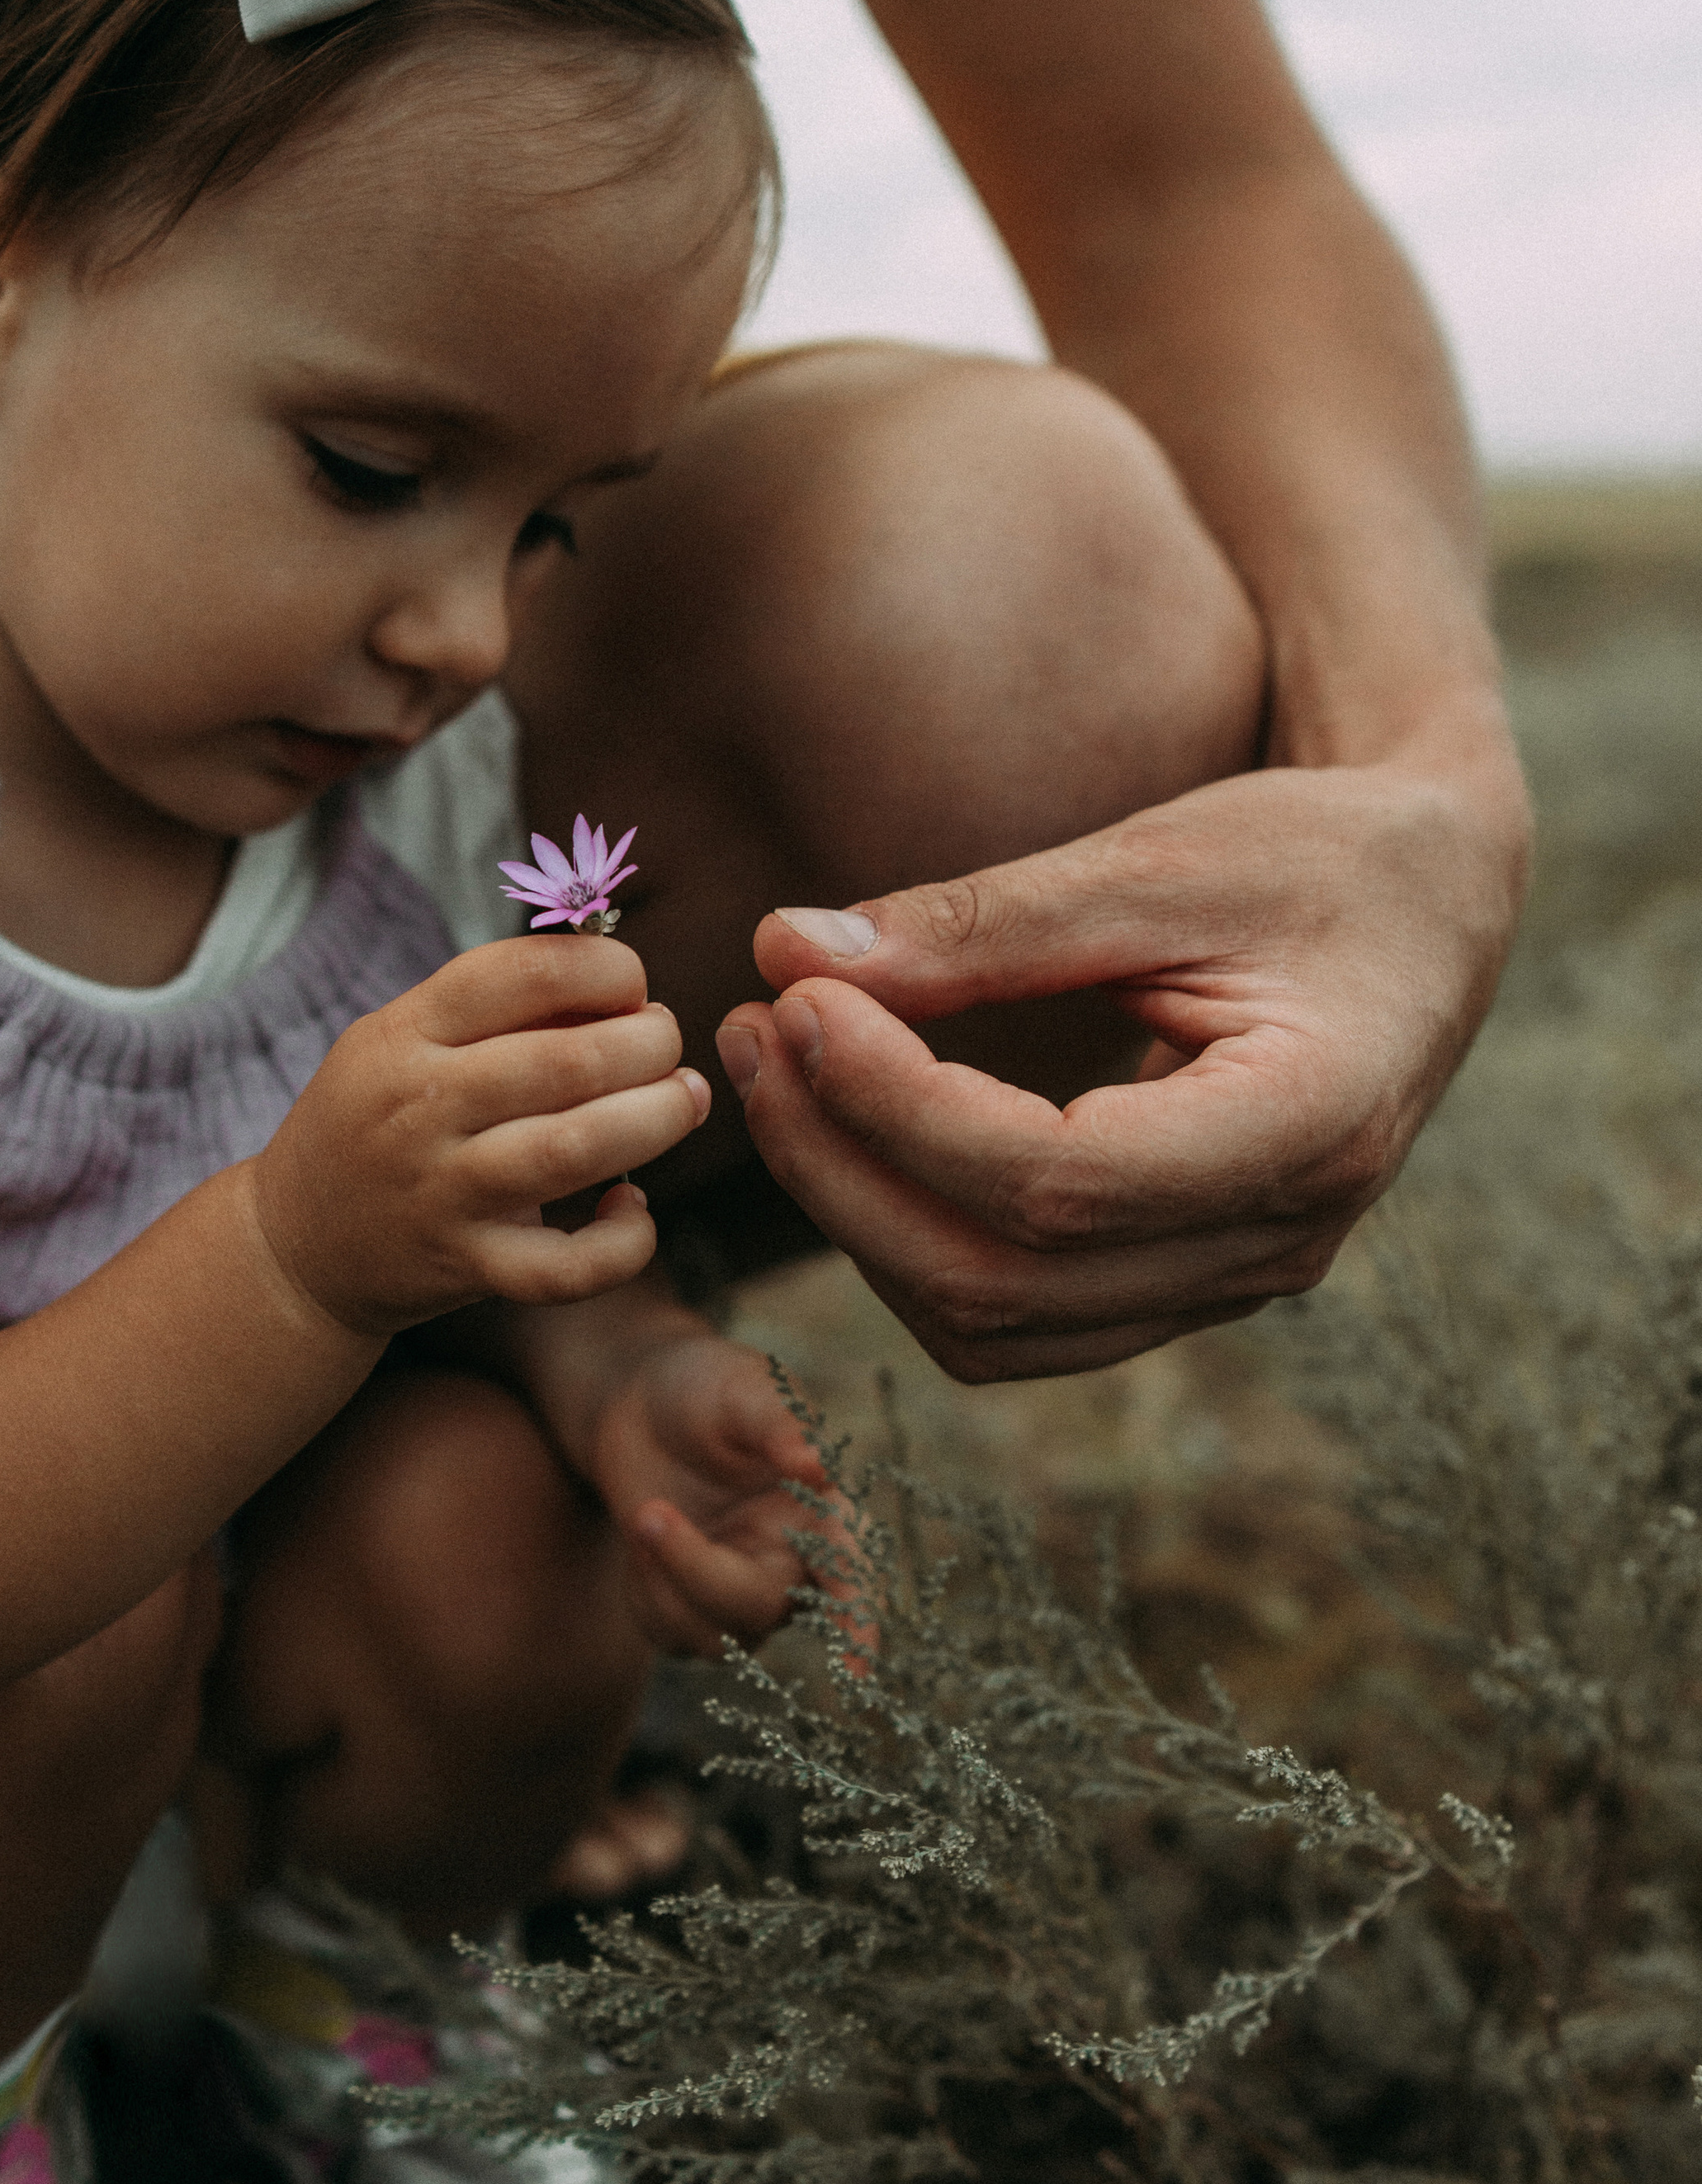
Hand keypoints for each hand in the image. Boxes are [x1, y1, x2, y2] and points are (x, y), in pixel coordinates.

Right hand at [254, 936, 709, 1337]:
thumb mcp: (401, 1040)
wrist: (296, 1245)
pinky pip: (563, 1267)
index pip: (520, 973)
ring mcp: (443, 1193)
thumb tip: (620, 983)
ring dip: (654, 1120)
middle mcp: (421, 1108)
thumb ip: (495, 1010)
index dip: (603, 968)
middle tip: (669, 1044)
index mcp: (405, 1033)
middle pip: (566, 1062)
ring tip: (685, 1100)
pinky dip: (620, 1243)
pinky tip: (634, 1209)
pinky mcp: (467, 1267)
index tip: (632, 985)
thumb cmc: (374, 1120)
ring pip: (573, 1150)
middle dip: (648, 1043)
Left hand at [590, 1328, 836, 1655]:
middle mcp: (791, 1561)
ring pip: (713, 1638)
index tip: (857, 1673)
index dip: (858, 1624)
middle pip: (760, 1608)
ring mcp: (742, 1590)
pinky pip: (670, 1637)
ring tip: (643, 1514)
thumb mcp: (742, 1387)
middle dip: (698, 1571)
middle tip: (649, 1512)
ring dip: (664, 1586)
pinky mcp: (693, 1607)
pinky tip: (644, 1542)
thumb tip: (815, 1465)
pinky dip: (643, 1595)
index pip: (851, 1575)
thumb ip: (778, 1423)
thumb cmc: (705, 1387)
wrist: (639, 1402)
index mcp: (821, 1511)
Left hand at [718, 745, 1530, 1382]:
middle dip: (843, 1165)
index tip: (797, 998)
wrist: (1433, 905)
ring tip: (779, 1068)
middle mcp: (1279, 1241)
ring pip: (993, 1327)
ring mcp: (1234, 1281)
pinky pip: (1017, 1320)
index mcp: (1309, 1127)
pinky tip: (855, 1129)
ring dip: (857, 1214)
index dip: (898, 1106)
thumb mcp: (1160, 859)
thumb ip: (981, 923)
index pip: (1055, 1180)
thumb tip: (786, 949)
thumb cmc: (1314, 856)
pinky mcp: (1183, 1281)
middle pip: (1003, 1279)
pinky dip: (910, 1242)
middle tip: (751, 1030)